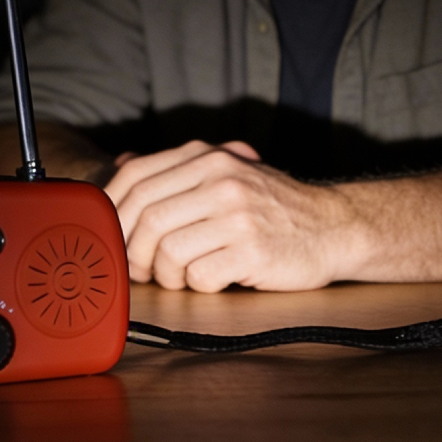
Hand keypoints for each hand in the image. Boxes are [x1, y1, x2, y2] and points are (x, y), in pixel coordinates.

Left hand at [105, 140, 350, 292]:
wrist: (334, 226)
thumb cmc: (269, 204)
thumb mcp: (224, 170)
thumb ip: (174, 169)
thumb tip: (120, 164)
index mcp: (203, 157)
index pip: (136, 176)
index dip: (111, 207)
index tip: (107, 232)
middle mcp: (218, 179)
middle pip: (145, 216)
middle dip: (132, 249)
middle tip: (137, 268)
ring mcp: (236, 214)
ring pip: (167, 249)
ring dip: (163, 273)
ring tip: (175, 277)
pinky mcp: (252, 251)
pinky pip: (199, 275)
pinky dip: (195, 285)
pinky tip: (208, 280)